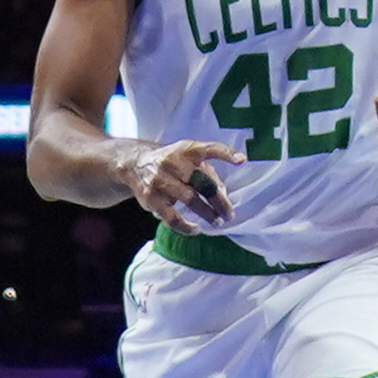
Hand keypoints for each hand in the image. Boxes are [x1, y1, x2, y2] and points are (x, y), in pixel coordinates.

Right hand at [125, 139, 240, 228]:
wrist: (136, 164)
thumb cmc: (172, 162)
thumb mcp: (188, 158)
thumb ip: (207, 172)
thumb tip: (224, 195)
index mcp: (187, 150)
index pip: (209, 148)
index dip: (226, 153)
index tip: (241, 160)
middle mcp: (174, 162)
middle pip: (203, 182)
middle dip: (219, 200)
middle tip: (230, 214)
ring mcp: (162, 180)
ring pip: (190, 200)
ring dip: (207, 213)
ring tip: (218, 221)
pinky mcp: (152, 198)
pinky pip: (172, 217)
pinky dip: (186, 226)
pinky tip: (196, 229)